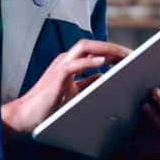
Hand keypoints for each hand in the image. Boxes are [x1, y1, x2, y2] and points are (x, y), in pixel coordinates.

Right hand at [1, 39, 130, 135]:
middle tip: (132, 54)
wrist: (27, 115)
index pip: (95, 50)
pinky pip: (74, 64)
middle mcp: (66, 60)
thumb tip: (104, 77)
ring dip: (106, 49)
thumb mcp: (75, 92)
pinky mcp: (57, 76)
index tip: (130, 57)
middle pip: (92, 44)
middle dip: (113, 47)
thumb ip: (88, 83)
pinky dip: (89, 62)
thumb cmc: (49, 105)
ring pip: (85, 48)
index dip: (113, 51)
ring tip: (123, 54)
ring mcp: (61, 65)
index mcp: (71, 62)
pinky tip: (103, 63)